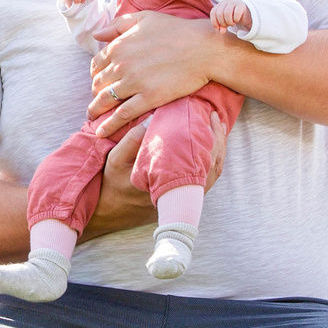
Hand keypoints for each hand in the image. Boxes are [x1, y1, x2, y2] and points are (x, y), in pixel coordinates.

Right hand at [83, 112, 227, 240]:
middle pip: (213, 166)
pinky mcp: (180, 199)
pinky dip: (210, 161)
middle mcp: (179, 193)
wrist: (108, 212)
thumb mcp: (114, 159)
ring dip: (218, 151)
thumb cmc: (110, 183)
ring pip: (211, 174)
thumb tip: (151, 119)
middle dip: (219, 140)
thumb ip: (132, 140)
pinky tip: (208, 146)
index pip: (200, 159)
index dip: (211, 137)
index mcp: (167, 181)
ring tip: (216, 128)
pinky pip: (204, 180)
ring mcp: (182, 198)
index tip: (209, 116)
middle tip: (216, 118)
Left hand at [87, 11, 221, 135]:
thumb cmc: (178, 30)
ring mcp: (134, 82)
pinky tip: (102, 131)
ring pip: (106, 100)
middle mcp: (122, 65)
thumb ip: (118, 25)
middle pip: (99, 84)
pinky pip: (123, 114)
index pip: (96, 64)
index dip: (96, 74)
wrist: (205, 48)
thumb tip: (96, 33)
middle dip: (96, 92)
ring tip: (92, 117)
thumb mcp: (145, 18)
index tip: (98, 81)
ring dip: (96, 110)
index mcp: (119, 46)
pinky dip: (109, 124)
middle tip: (97, 100)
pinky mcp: (149, 98)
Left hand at [211, 0, 250, 33]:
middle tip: (227, 26)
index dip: (214, 22)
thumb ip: (221, 27)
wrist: (244, 14)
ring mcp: (233, 2)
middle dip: (222, 23)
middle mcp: (225, 2)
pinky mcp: (241, 5)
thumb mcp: (225, 23)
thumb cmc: (232, 18)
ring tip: (232, 24)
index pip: (213, 12)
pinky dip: (236, 19)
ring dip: (229, 21)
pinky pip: (236, 13)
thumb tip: (222, 31)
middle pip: (219, 13)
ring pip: (227, 13)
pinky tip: (236, 20)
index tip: (218, 28)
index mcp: (219, 6)